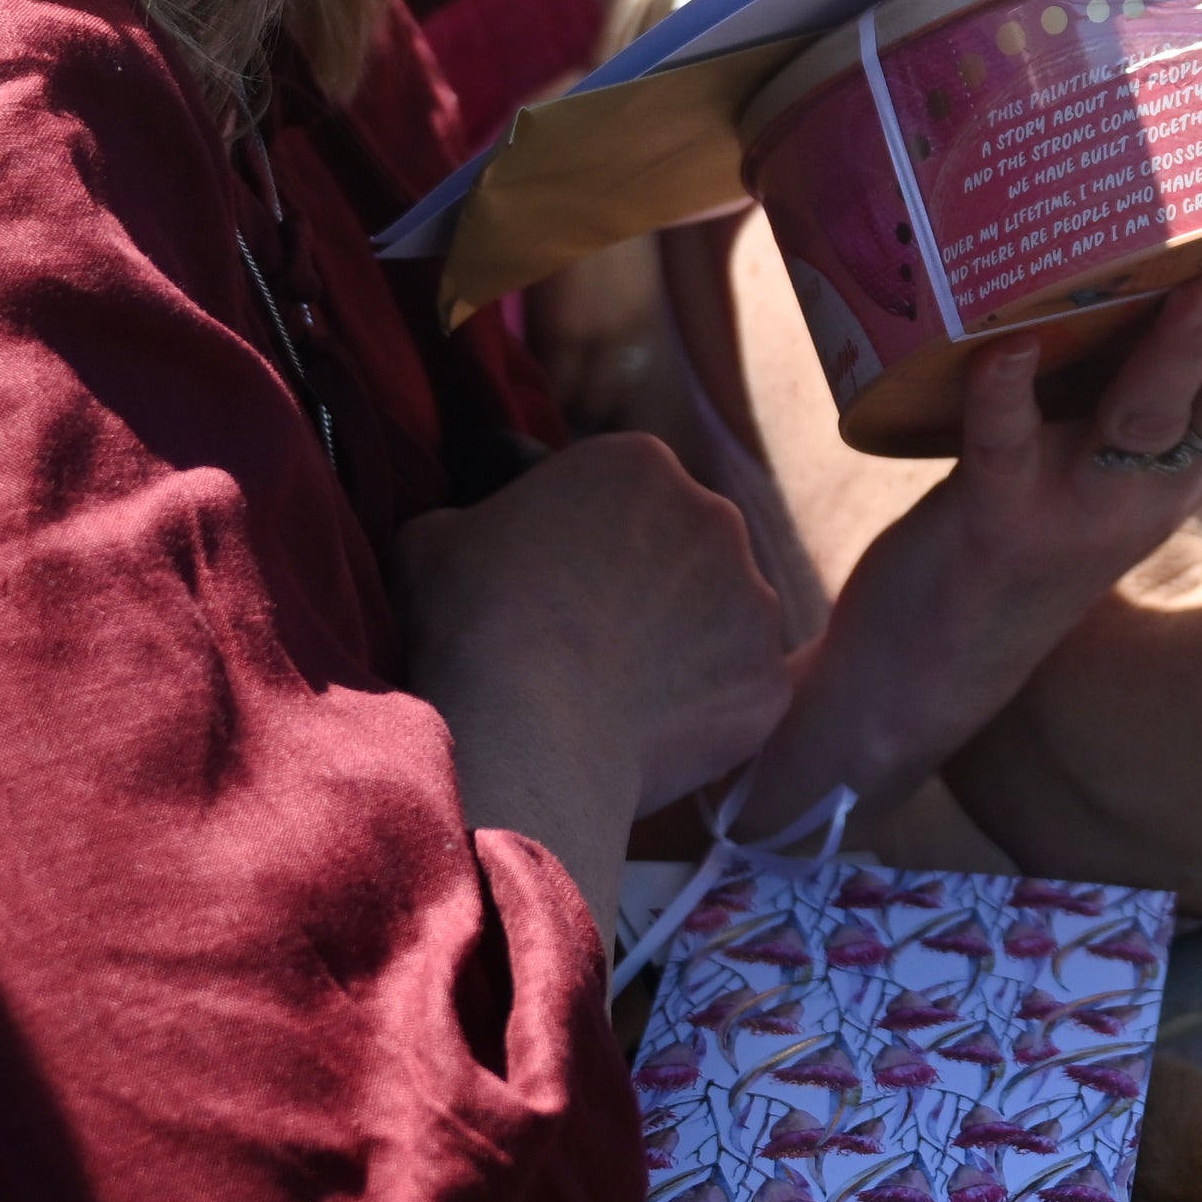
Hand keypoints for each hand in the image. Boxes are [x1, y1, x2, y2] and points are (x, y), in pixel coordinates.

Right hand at [399, 433, 794, 908]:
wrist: (529, 731)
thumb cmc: (472, 622)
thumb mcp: (431, 540)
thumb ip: (470, 520)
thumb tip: (471, 537)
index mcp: (639, 463)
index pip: (625, 489)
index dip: (589, 535)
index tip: (558, 580)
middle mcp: (715, 516)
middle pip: (686, 546)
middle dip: (649, 583)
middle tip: (591, 640)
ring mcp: (754, 602)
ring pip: (720, 619)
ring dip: (684, 646)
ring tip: (618, 696)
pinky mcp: (770, 682)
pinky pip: (737, 693)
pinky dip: (703, 714)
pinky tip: (647, 739)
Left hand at [742, 262, 1201, 829]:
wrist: (930, 672)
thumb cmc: (1034, 527)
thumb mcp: (1128, 453)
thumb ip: (1178, 374)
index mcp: (1201, 457)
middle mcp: (1161, 485)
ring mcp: (1083, 505)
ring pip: (1148, 418)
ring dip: (1181, 348)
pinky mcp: (997, 519)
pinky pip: (1003, 446)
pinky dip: (1004, 396)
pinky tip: (1003, 347)